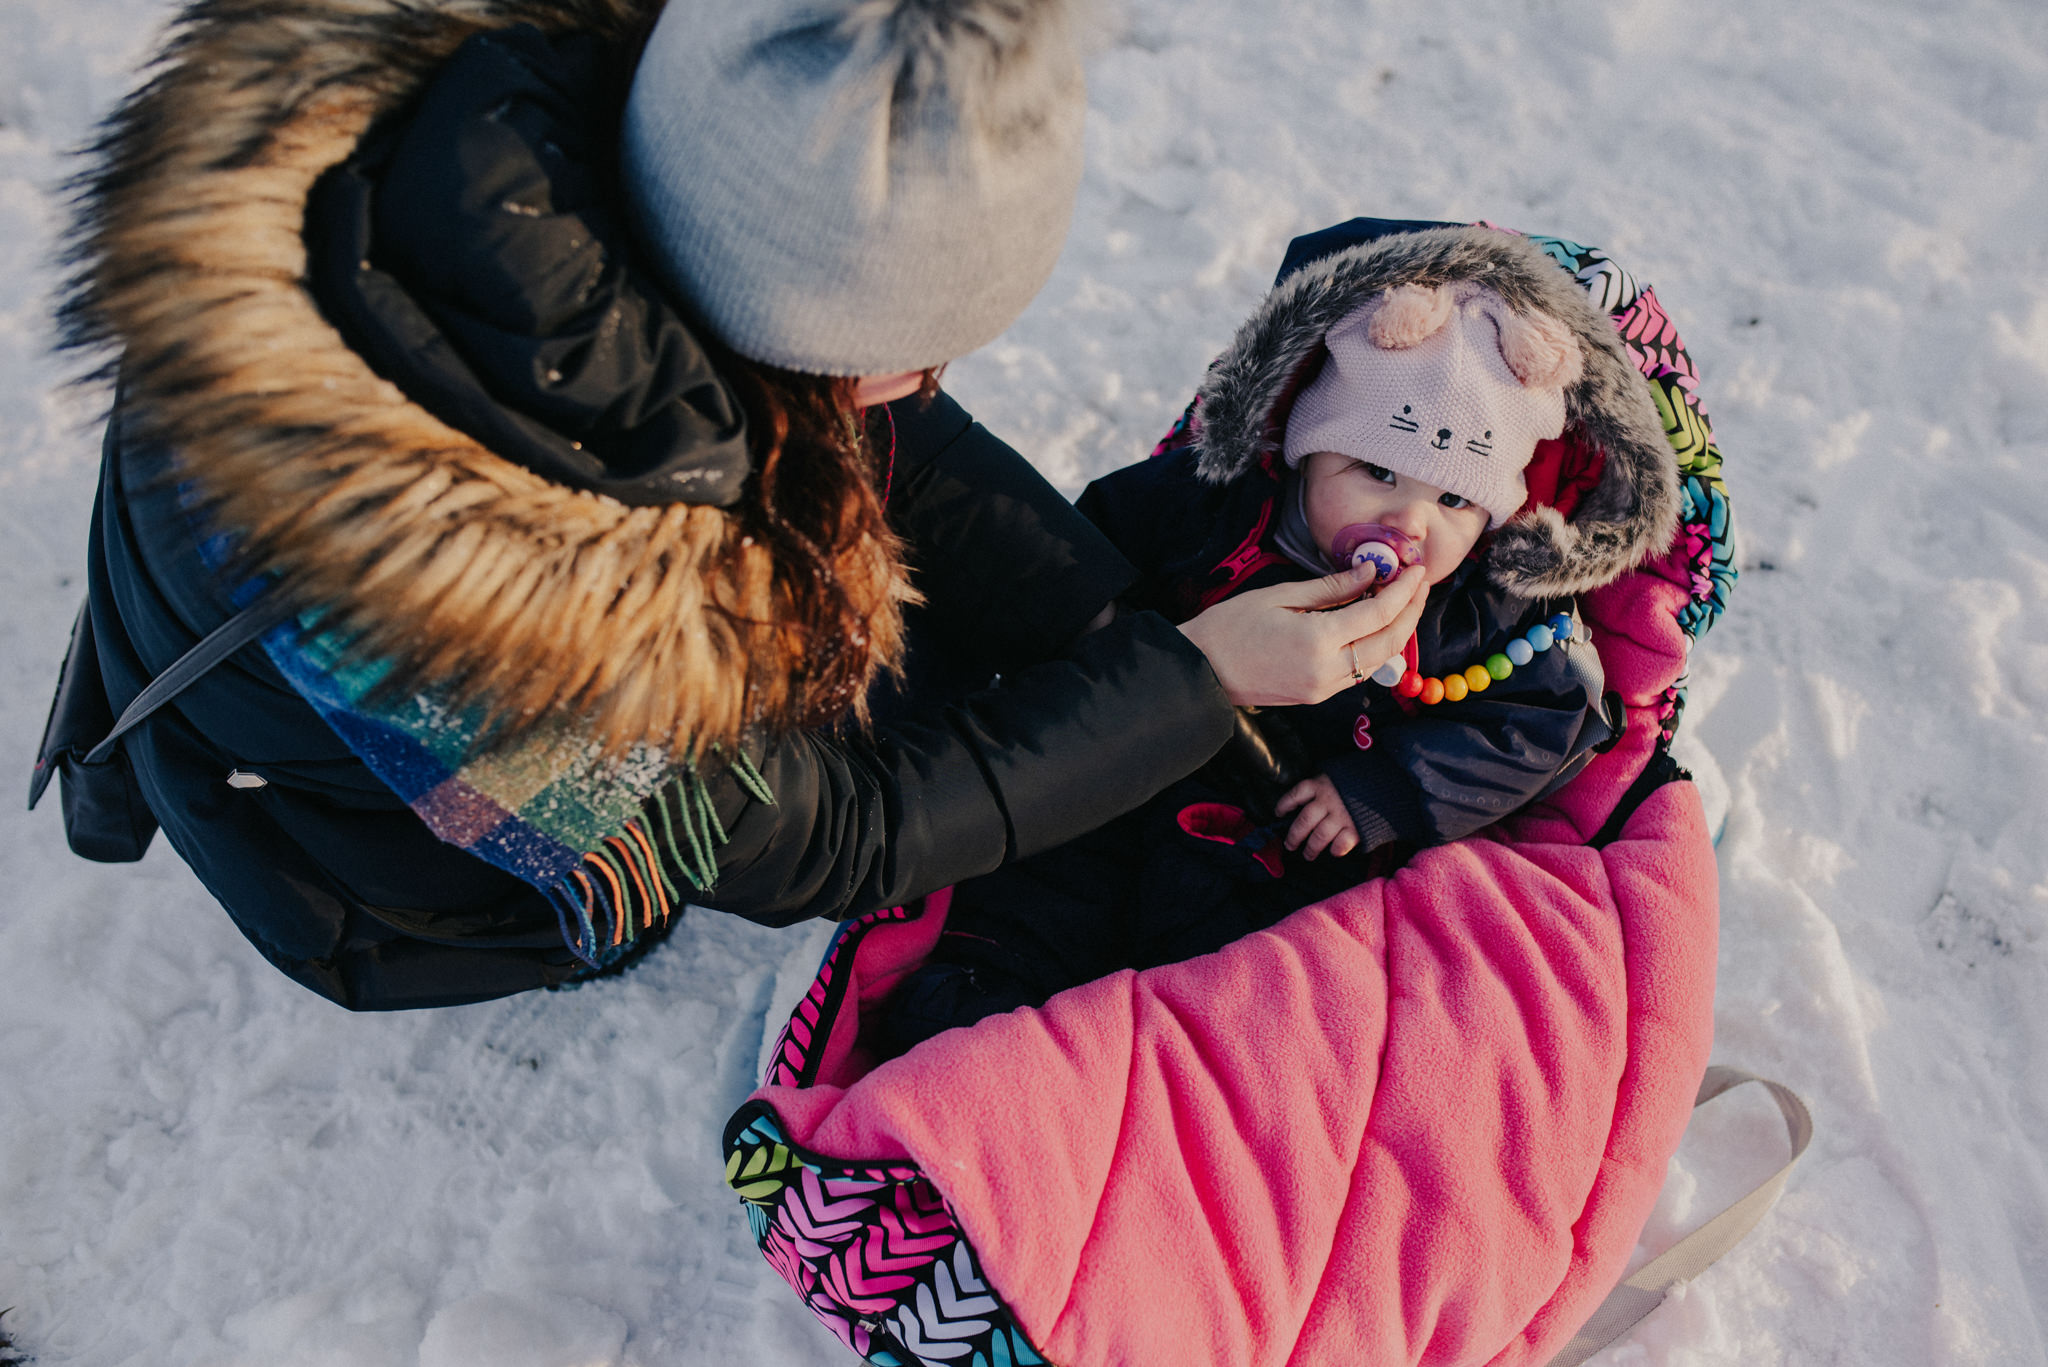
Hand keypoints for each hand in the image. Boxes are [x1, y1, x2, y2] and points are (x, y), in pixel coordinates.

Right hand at [1178, 564, 1426, 707]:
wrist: (1201, 672)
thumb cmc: (1230, 628)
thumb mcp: (1279, 595)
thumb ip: (1330, 588)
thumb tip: (1369, 573)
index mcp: (1317, 641)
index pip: (1378, 614)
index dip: (1403, 591)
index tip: (1415, 569)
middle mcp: (1327, 670)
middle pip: (1389, 641)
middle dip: (1410, 610)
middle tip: (1419, 582)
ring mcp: (1324, 688)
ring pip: (1379, 660)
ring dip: (1398, 630)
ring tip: (1404, 601)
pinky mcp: (1318, 695)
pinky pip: (1360, 671)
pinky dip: (1376, 646)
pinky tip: (1375, 624)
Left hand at [1275, 773, 1359, 859]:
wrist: (1393, 781)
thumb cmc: (1363, 779)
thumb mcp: (1340, 775)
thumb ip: (1325, 786)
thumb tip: (1309, 802)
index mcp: (1322, 784)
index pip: (1297, 794)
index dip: (1285, 804)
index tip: (1279, 813)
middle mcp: (1329, 800)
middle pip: (1304, 820)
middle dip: (1294, 836)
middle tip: (1290, 845)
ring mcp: (1342, 815)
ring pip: (1319, 836)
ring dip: (1311, 848)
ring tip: (1308, 855)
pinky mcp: (1357, 828)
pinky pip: (1340, 844)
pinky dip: (1336, 850)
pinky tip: (1334, 851)